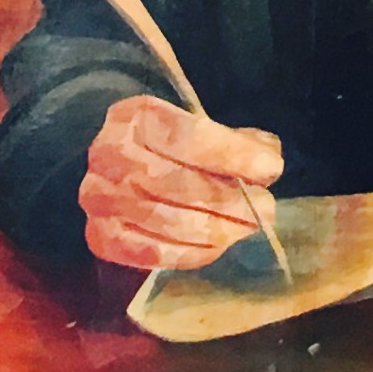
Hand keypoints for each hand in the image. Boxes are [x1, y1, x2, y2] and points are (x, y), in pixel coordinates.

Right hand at [78, 95, 281, 270]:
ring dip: (219, 229)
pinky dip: (194, 252)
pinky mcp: (102, 237)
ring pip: (170, 222)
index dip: (233, 155)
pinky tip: (218, 245)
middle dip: (231, 200)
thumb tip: (267, 160)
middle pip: (179, 184)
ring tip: (247, 228)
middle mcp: (111, 156)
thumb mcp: (192, 123)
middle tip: (266, 208)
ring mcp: (102, 201)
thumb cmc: (162, 142)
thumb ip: (230, 139)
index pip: (188, 137)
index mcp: (135, 117)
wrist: (110, 165)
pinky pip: (155, 254)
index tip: (270, 169)